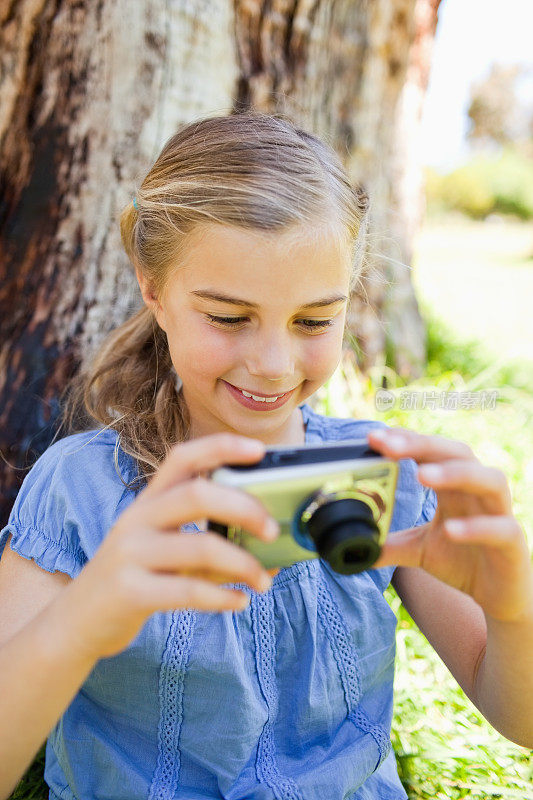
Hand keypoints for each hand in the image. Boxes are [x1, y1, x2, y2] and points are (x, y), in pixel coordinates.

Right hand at [63, 434, 278, 660]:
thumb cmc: (134, 579)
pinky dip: (222, 597)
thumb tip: (270, 554)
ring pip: (200, 547)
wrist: (77, 621)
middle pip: (197, 494)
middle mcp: (137, 519)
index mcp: (148, 501)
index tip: (259, 450)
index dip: (221, 447)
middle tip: (272, 530)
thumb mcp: (162, 549)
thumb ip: (209, 544)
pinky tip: (239, 602)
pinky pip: (188, 591)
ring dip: (244, 564)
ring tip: (264, 582)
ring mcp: (130, 554)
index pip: (182, 458)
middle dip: (244, 508)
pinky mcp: (130, 592)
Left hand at [367, 427, 532, 622]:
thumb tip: (353, 545)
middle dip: (423, 445)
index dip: (405, 441)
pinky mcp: (513, 543)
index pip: (431, 452)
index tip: (374, 439)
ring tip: (422, 475)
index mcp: (454, 487)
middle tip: (389, 445)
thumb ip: (389, 544)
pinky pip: (500, 527)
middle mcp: (478, 492)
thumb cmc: (463, 561)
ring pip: (488, 479)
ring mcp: (499, 514)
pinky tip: (450, 529)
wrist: (500, 597)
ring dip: (455, 473)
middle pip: (458, 453)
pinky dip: (476, 526)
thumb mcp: (418, 551)